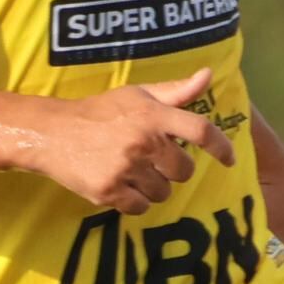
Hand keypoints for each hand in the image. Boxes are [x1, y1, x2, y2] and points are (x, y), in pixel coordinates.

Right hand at [30, 70, 234, 213]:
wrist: (53, 133)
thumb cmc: (101, 112)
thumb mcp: (137, 95)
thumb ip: (175, 91)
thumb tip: (208, 75)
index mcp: (153, 115)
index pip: (201, 131)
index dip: (221, 147)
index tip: (230, 160)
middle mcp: (143, 141)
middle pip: (184, 171)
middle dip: (174, 170)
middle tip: (152, 160)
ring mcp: (126, 168)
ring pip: (163, 193)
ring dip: (153, 187)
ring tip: (131, 170)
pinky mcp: (109, 192)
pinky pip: (141, 208)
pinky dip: (134, 202)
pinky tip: (120, 185)